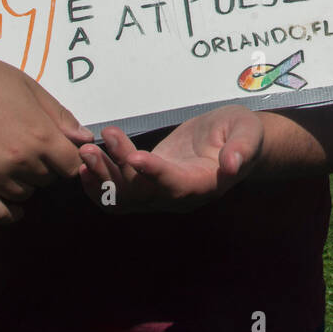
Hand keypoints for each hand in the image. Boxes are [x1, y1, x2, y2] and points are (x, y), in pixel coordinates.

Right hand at [0, 47, 91, 224]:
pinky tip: (14, 209)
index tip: (60, 152)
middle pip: (48, 180)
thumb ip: (60, 117)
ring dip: (24, 183)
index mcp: (40, 135)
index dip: (69, 159)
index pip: (72, 166)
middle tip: (27, 148)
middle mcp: (20, 161)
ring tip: (10, 161)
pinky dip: (8, 213)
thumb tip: (86, 139)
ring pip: (24, 195)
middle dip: (44, 167)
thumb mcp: (30, 88)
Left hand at [78, 105, 263, 213]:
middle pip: (141, 195)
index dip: (154, 173)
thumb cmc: (243, 133)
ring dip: (101, 178)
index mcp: (204, 183)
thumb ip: (242, 148)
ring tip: (85, 151)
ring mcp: (161, 193)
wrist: (235, 140)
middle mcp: (179, 196)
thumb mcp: (248, 133)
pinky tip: (84, 167)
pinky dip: (100, 185)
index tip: (133, 157)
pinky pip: (120, 194)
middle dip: (114, 173)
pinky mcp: (148, 183)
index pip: (175, 184)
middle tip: (92, 149)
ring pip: (124, 198)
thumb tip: (232, 165)